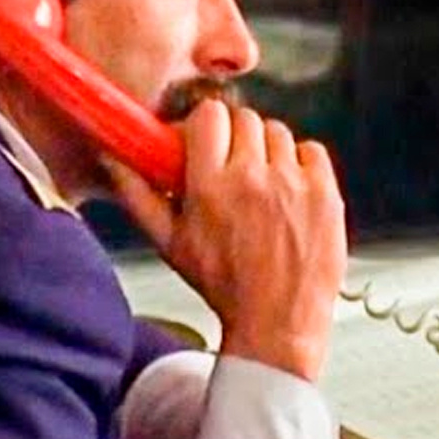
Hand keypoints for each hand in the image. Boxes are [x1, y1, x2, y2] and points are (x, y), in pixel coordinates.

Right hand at [110, 102, 346, 381]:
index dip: (206, 124)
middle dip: (236, 138)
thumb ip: (138, 196)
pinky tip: (291, 191)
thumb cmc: (224, 287)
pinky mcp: (325, 193)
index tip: (206, 140)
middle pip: (245, 119)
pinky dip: (302, 164)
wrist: (277, 323)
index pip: (209, 115)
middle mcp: (252, 178)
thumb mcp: (170, 244)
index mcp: (210, 186)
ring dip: (268, 151)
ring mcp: (293, 183)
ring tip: (263, 185)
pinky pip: (312, 151)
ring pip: (278, 133)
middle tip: (233, 166)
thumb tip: (114, 161)